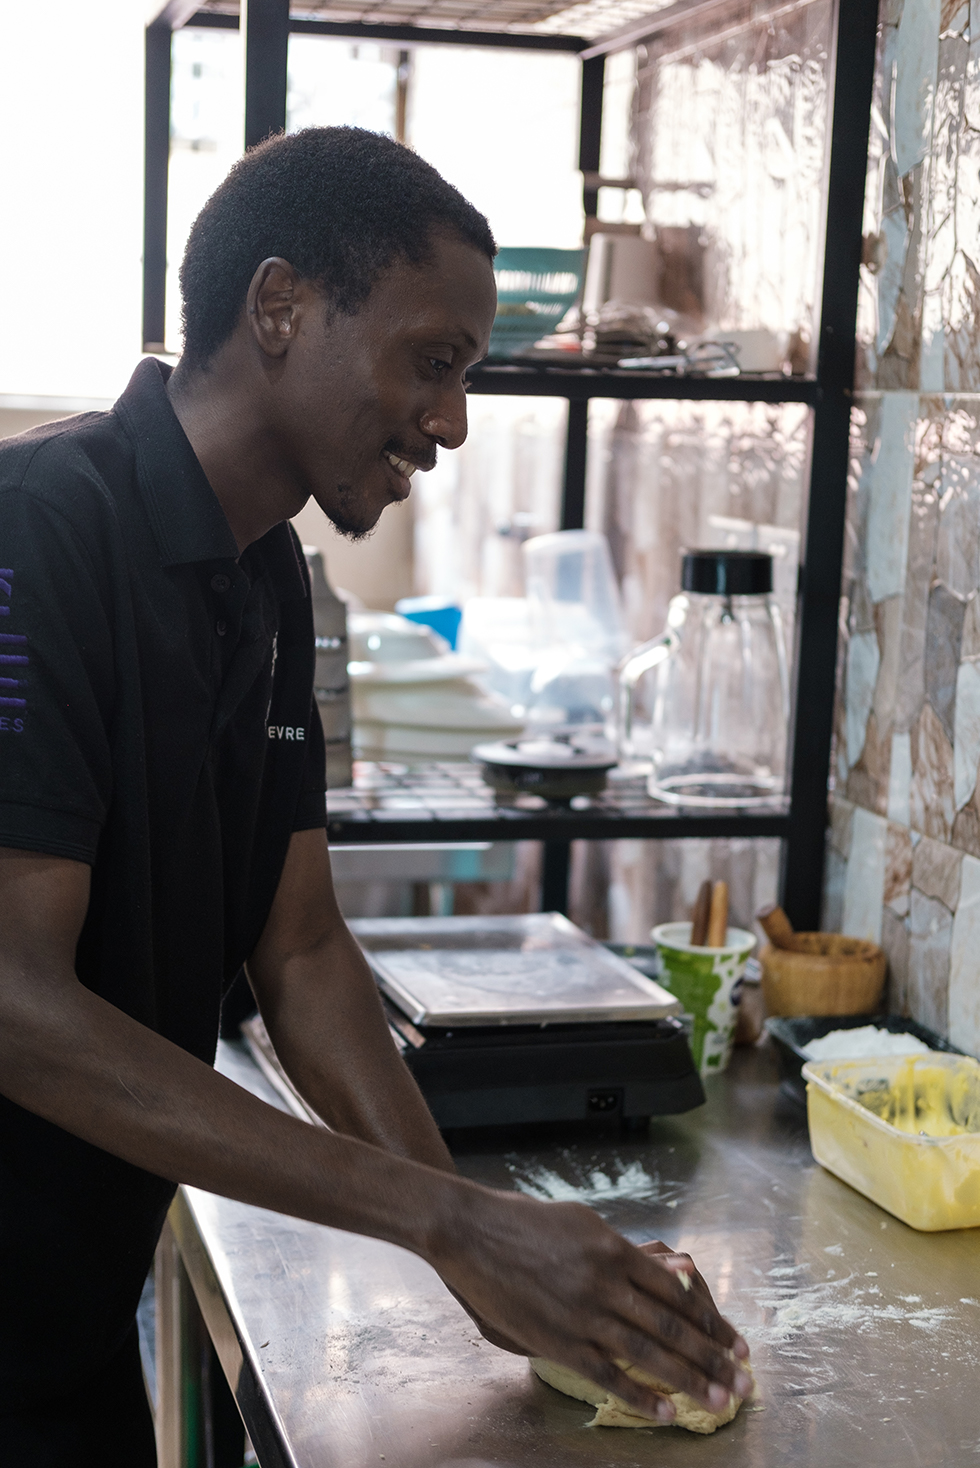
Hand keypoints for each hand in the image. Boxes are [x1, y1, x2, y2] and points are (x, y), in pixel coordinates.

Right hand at [430, 1188, 751, 1423]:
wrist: (469, 1232)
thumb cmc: (525, 1221)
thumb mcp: (584, 1222)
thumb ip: (627, 1251)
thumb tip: (672, 1273)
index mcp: (615, 1249)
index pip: (677, 1293)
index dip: (711, 1321)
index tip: (736, 1342)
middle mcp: (606, 1283)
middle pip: (672, 1327)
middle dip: (714, 1357)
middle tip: (746, 1382)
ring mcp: (582, 1314)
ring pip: (648, 1354)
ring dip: (690, 1380)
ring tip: (721, 1401)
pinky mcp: (557, 1340)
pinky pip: (607, 1374)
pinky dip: (640, 1395)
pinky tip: (666, 1411)